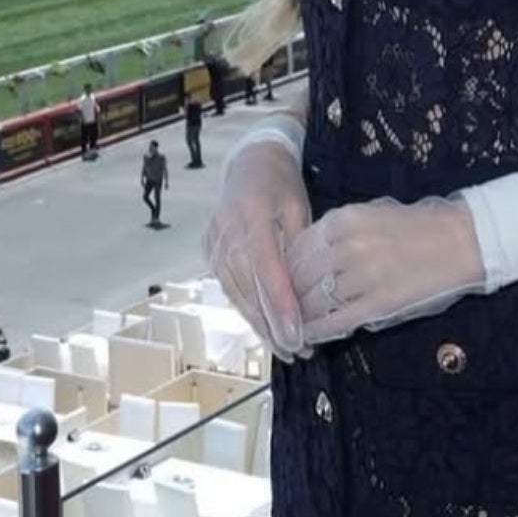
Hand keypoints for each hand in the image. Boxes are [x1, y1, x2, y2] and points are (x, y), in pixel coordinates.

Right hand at [203, 125, 310, 358]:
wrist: (249, 165)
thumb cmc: (282, 186)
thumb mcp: (299, 208)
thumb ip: (299, 247)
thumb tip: (308, 293)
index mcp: (251, 215)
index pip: (267, 269)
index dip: (281, 306)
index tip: (297, 335)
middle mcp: (226, 233)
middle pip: (248, 289)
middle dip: (273, 325)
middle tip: (298, 351)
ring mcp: (213, 245)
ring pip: (237, 295)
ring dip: (260, 325)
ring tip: (286, 348)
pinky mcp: (209, 254)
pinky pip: (229, 289)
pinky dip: (248, 311)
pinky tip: (266, 330)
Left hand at [285, 195, 484, 344]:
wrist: (465, 239)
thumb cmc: (418, 226)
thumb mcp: (370, 214)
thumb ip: (336, 232)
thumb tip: (305, 256)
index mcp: (343, 220)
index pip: (294, 250)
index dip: (281, 272)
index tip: (278, 284)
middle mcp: (347, 246)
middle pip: (298, 278)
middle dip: (286, 298)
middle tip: (280, 311)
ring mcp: (363, 276)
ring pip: (313, 302)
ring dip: (299, 317)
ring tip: (292, 327)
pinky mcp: (380, 303)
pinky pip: (335, 322)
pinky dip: (317, 331)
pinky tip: (310, 336)